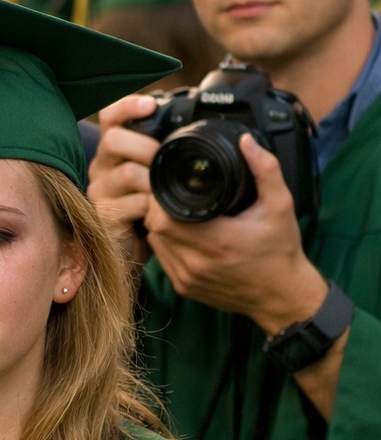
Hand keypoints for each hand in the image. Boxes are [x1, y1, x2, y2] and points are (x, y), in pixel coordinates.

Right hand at [87, 93, 159, 262]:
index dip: (128, 106)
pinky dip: (152, 206)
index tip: (152, 105)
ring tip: (167, 190)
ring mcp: (100, 191)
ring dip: (155, 180)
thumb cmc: (150, 206)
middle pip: (113, 139)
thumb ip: (164, 152)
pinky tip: (160, 211)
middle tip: (165, 159)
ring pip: (127, 172)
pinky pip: (132, 204)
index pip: (110, 116)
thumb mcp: (156, 174)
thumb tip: (203, 131)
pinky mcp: (105, 215)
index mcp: (114, 150)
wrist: (136, 247)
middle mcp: (101, 166)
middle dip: (146, 146)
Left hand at [144, 134, 326, 329]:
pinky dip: (165, 244)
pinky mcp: (184, 288)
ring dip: (159, 226)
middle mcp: (197, 263)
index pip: (165, 217)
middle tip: (171, 194)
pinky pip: (162, 260)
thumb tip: (245, 142)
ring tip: (174, 210)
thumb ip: (265, 170)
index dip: (161, 199)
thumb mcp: (280, 206)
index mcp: (217, 241)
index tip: (171, 185)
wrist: (283, 297)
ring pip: (155, 244)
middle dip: (158, 208)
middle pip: (155, 228)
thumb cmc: (281, 251)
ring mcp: (187, 278)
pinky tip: (178, 233)